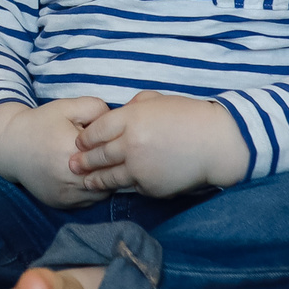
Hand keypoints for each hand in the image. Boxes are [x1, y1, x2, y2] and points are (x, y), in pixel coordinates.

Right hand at [0, 98, 111, 208]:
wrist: (9, 146)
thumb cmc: (41, 124)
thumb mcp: (67, 108)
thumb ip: (97, 109)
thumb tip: (119, 122)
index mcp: (73, 150)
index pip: (113, 155)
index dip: (118, 148)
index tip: (116, 141)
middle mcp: (70, 176)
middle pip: (110, 176)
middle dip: (114, 166)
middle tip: (112, 154)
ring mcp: (66, 193)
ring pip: (102, 192)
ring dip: (105, 180)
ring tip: (98, 165)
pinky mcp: (61, 203)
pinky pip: (88, 201)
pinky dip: (92, 190)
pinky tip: (86, 175)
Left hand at [71, 92, 248, 196]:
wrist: (216, 143)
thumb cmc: (189, 117)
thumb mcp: (157, 101)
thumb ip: (133, 107)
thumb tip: (117, 114)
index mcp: (131, 118)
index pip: (97, 130)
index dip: (86, 137)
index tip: (79, 142)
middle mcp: (131, 144)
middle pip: (98, 154)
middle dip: (83, 160)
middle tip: (71, 164)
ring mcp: (140, 167)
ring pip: (110, 176)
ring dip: (95, 179)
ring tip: (86, 181)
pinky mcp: (150, 186)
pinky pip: (132, 186)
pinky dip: (124, 186)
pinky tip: (115, 187)